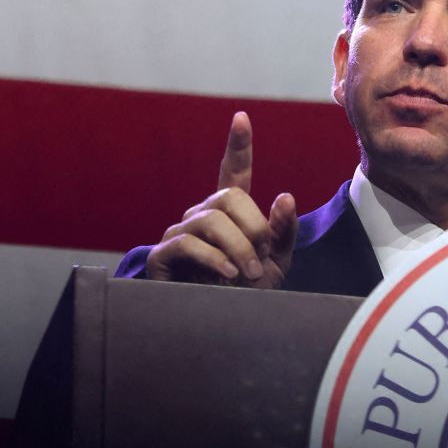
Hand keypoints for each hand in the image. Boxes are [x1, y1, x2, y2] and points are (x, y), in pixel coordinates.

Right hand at [145, 111, 297, 287]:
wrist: (220, 329)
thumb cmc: (246, 294)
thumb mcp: (275, 264)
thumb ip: (282, 232)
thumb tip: (285, 197)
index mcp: (230, 214)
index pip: (233, 172)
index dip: (238, 145)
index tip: (242, 118)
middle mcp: (202, 216)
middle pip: (228, 196)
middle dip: (253, 226)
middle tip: (261, 258)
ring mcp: (180, 233)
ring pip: (211, 220)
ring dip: (238, 247)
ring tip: (248, 274)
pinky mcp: (163, 255)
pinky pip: (188, 243)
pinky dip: (213, 258)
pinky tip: (227, 274)